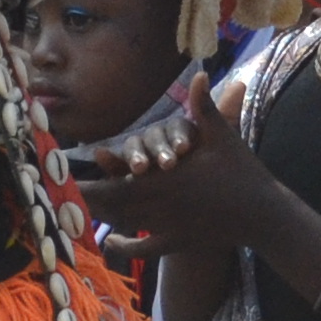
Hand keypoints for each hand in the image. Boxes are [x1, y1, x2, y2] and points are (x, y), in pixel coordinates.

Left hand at [62, 84, 284, 260]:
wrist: (264, 214)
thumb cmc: (243, 171)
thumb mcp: (224, 136)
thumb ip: (206, 106)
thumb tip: (200, 73)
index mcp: (164, 177)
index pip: (112, 181)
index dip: (84, 181)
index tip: (61, 177)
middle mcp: (159, 203)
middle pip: (109, 205)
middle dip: (82, 199)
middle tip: (56, 194)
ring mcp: (168, 225)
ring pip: (122, 223)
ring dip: (98, 217)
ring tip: (76, 208)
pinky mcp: (179, 241)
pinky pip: (145, 247)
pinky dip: (125, 244)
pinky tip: (112, 239)